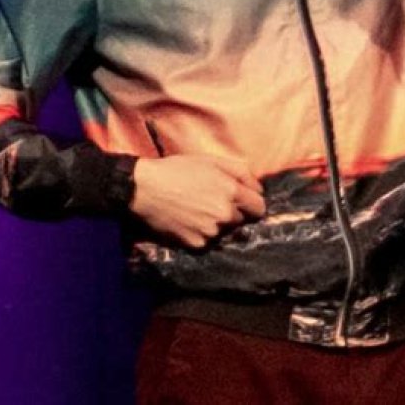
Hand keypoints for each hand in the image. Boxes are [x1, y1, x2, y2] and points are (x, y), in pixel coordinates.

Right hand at [130, 154, 265, 248]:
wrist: (145, 189)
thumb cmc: (177, 169)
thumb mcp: (210, 160)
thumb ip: (241, 172)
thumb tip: (259, 188)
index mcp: (231, 191)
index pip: (259, 207)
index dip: (252, 203)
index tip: (242, 200)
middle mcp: (225, 214)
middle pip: (241, 220)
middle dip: (231, 212)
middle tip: (211, 201)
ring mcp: (211, 232)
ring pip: (224, 231)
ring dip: (216, 223)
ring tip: (196, 210)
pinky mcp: (197, 245)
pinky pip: (207, 241)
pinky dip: (201, 233)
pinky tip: (187, 220)